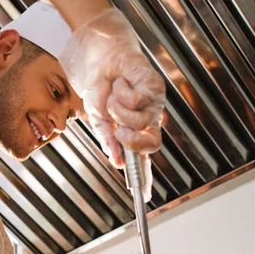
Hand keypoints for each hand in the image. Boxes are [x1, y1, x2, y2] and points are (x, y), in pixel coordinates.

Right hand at [59, 8, 165, 167]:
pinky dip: (123, 93)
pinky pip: (138, 100)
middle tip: (118, 130)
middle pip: (151, 144)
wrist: (99, 59)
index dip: (144, 175)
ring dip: (119, 109)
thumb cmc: (101, 88)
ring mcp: (154, 104)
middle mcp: (149, 119)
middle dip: (132, 140)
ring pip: (139, 121)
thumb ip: (109, 141)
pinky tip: (122, 83)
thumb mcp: (99, 121)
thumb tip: (118, 162)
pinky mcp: (155, 86)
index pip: (143, 156)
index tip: (143, 194)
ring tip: (116, 95)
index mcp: (136, 130)